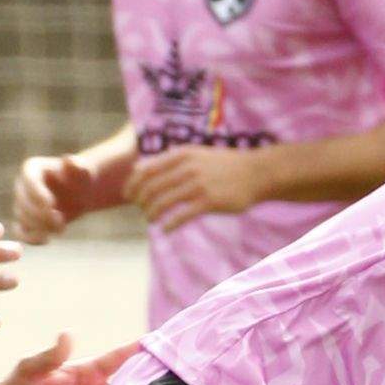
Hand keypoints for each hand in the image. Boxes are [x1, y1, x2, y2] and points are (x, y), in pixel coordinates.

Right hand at [11, 149, 108, 244]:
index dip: (38, 195)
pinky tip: (47, 239)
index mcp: (31, 169)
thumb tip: (69, 160)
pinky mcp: (24, 221)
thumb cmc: (80, 179)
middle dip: (41, 215)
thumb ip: (77, 166)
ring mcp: (21, 204)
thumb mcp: (82, 172)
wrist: (79, 193)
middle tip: (61, 222)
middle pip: (23, 203)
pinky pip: (20, 232)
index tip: (53, 204)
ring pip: (22, 218)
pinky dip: (30, 238)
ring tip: (62, 228)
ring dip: (41, 227)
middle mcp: (21, 186)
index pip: (29, 182)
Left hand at [128, 142, 264, 229]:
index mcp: (182, 155)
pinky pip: (182, 215)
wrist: (257, 172)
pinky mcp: (210, 202)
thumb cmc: (224, 165)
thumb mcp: (195, 155)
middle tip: (141, 210)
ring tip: (151, 220)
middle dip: (141, 201)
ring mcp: (198, 185)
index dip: (132, 184)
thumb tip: (139, 168)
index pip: (146, 170)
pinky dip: (169, 224)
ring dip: (152, 214)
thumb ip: (167, 161)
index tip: (127, 196)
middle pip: (152, 187)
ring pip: (163, 202)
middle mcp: (187, 168)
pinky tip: (166, 230)